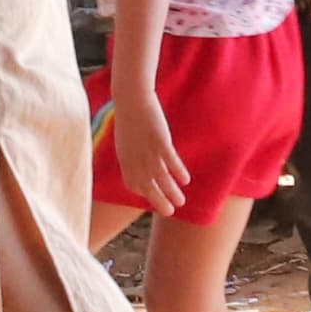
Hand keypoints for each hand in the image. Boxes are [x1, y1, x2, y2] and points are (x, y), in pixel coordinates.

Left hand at [111, 87, 187, 217]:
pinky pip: (170, 161)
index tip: (153, 197)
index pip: (132, 183)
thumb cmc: (129, 119)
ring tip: (182, 202)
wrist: (131, 100)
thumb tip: (139, 162)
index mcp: (124, 158)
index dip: (143, 192)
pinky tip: (186, 180)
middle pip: (147, 186)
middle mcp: (135, 158)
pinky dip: (178, 172)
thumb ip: (132, 153)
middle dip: (158, 200)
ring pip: (161, 177)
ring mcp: (147, 151)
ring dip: (172, 191)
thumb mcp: (125, 140)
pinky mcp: (160, 142)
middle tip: (170, 212)